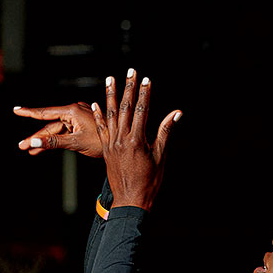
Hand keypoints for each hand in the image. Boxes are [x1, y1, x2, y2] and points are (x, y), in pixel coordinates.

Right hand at [14, 101, 102, 157]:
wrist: (122, 145)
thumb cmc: (102, 142)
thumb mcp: (76, 143)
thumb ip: (53, 142)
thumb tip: (33, 143)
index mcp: (72, 111)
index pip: (45, 113)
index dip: (29, 112)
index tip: (16, 110)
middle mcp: (74, 111)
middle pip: (50, 125)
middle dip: (36, 137)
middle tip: (22, 146)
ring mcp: (78, 117)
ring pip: (56, 130)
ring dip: (44, 141)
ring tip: (30, 151)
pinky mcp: (81, 124)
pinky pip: (64, 132)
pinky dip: (55, 140)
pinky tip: (43, 148)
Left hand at [92, 71, 180, 210]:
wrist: (131, 201)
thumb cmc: (150, 181)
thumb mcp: (161, 156)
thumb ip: (166, 132)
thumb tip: (176, 113)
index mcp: (137, 141)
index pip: (142, 111)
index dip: (145, 93)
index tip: (147, 79)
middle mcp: (121, 140)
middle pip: (125, 108)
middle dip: (129, 88)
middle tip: (130, 71)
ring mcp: (111, 145)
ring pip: (110, 115)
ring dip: (110, 95)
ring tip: (110, 79)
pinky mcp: (105, 151)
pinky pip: (101, 129)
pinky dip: (99, 115)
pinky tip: (96, 103)